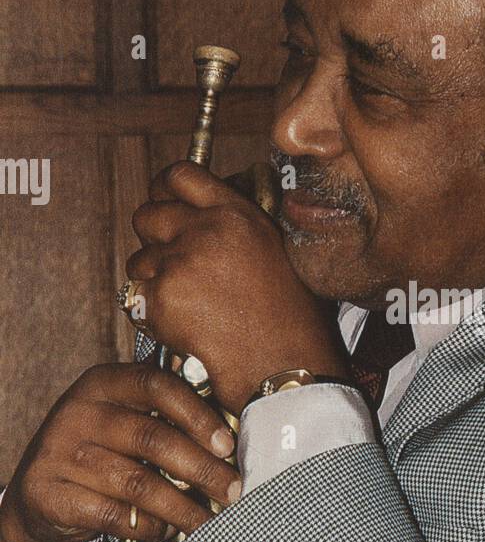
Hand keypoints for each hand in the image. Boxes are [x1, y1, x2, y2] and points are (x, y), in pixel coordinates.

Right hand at [0, 363, 239, 541]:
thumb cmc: (104, 453)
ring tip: (208, 520)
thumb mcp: (128, 421)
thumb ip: (168, 419)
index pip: (156, 385)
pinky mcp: (49, 494)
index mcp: (104, 382)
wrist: (42, 496)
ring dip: (182, 506)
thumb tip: (233, 442)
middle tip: (234, 491)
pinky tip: (168, 531)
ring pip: (137, 483)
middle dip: (202, 469)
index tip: (228, 444)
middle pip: (152, 438)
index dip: (197, 414)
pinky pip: (113, 515)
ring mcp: (59, 453)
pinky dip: (149, 526)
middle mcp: (79, 412)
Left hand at [127, 162, 349, 412]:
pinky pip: (135, 297)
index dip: (163, 188)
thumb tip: (204, 220)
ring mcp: (180, 264)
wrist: (284, 365)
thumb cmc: (292, 319)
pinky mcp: (162, 300)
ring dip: (152, 279)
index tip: (161, 199)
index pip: (180, 175)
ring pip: (138, 260)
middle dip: (153, 238)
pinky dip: (151, 313)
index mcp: (237, 214)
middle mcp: (206, 231)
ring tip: (185, 303)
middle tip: (170, 261)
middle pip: (147, 215)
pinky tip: (180, 324)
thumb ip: (238, 227)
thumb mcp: (276, 252)